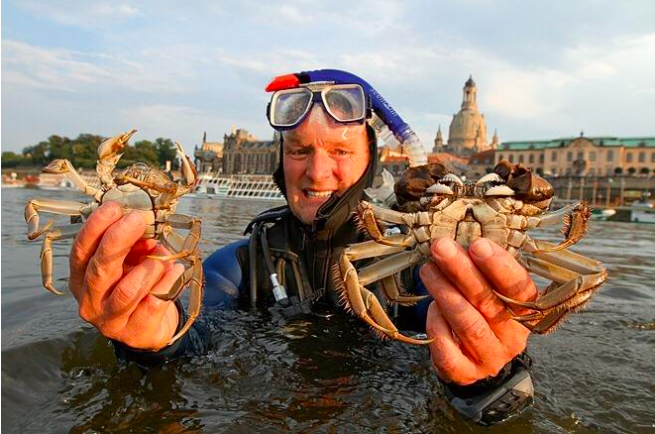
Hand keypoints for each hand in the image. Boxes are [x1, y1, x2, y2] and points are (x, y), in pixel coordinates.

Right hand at [69, 202, 183, 350]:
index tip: (114, 207)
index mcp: (81, 278)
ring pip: (127, 291)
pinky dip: (168, 283)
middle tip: (137, 219)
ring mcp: (110, 321)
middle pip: (100, 269)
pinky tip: (176, 270)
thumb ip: (132, 245)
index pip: (81, 251)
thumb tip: (143, 226)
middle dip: (119, 240)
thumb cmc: (135, 285)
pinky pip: (153, 304)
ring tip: (162, 255)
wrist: (150, 327)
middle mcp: (89, 301)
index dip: (95, 227)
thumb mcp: (130, 261)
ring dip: (149, 267)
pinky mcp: (135, 334)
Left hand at [419, 237, 535, 385]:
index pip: (519, 287)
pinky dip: (437, 327)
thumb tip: (458, 237)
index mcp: (525, 311)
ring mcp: (490, 357)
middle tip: (441, 247)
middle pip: (488, 301)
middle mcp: (512, 336)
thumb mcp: (491, 290)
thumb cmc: (483, 313)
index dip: (499, 265)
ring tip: (427, 270)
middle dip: (462, 271)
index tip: (477, 243)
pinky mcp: (466, 372)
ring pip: (467, 323)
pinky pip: (448, 351)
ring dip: (444, 293)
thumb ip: (482, 269)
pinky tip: (431, 309)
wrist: (478, 360)